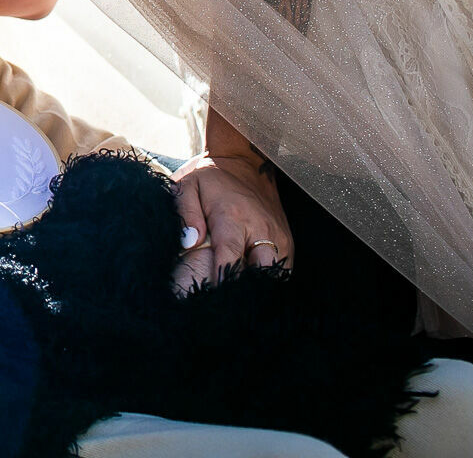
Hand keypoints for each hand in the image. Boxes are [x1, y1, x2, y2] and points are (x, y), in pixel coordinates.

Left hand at [170, 149, 292, 292]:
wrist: (246, 164)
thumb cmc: (212, 179)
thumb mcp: (188, 185)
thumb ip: (185, 213)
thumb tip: (189, 242)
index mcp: (233, 216)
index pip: (230, 257)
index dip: (221, 280)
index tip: (210, 299)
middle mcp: (261, 229)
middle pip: (260, 273)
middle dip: (244, 293)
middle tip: (225, 308)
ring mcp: (279, 237)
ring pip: (275, 277)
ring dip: (259, 290)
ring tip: (238, 303)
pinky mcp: (287, 243)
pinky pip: (282, 272)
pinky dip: (269, 284)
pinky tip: (251, 292)